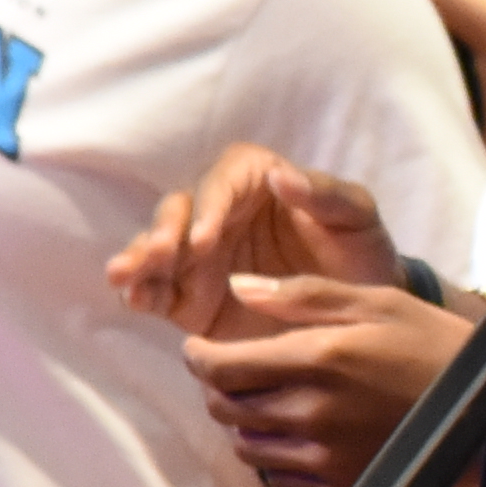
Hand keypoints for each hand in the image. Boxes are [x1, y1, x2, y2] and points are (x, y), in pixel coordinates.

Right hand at [109, 145, 400, 341]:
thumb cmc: (360, 250)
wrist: (360, 312)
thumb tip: (281, 174)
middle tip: (157, 255)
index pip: (221, 181)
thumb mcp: (357, 218)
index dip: (208, 206)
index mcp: (255, 182)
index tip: (205, 238)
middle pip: (177, 213)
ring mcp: (199, 257)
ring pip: (156, 250)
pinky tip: (135, 299)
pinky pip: (157, 291)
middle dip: (162, 232)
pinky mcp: (190, 298)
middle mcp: (217, 213)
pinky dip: (141, 293)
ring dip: (137, 259)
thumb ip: (325, 195)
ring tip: (125, 276)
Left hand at [185, 271, 471, 486]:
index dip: (197, 358)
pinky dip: (274, 454)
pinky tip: (302, 433)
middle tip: (238, 371)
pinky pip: (278, 475)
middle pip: (226, 407)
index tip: (200, 349)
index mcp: (318, 359)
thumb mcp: (381, 302)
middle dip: (219, 387)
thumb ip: (304, 295)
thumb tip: (238, 287)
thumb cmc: (444, 349)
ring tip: (270, 402)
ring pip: (247, 445)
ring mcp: (325, 455)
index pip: (219, 367)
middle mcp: (313, 412)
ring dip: (244, 422)